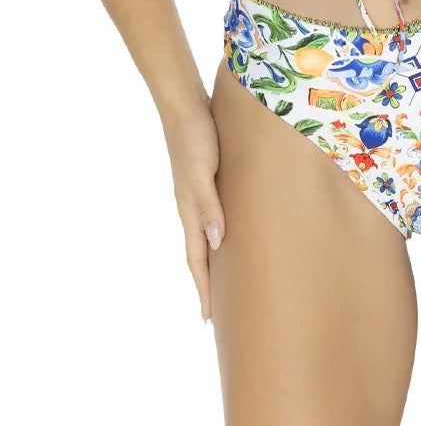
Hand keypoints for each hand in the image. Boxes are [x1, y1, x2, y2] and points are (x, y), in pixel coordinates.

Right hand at [164, 103, 225, 322]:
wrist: (185, 106)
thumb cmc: (196, 138)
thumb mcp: (203, 173)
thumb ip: (210, 206)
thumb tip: (218, 243)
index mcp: (189, 211)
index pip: (197, 260)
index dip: (204, 289)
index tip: (209, 319)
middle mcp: (192, 209)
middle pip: (200, 255)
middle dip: (208, 285)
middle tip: (220, 313)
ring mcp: (197, 196)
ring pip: (206, 238)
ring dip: (214, 263)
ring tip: (228, 282)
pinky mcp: (207, 182)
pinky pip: (212, 219)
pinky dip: (219, 236)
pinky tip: (230, 236)